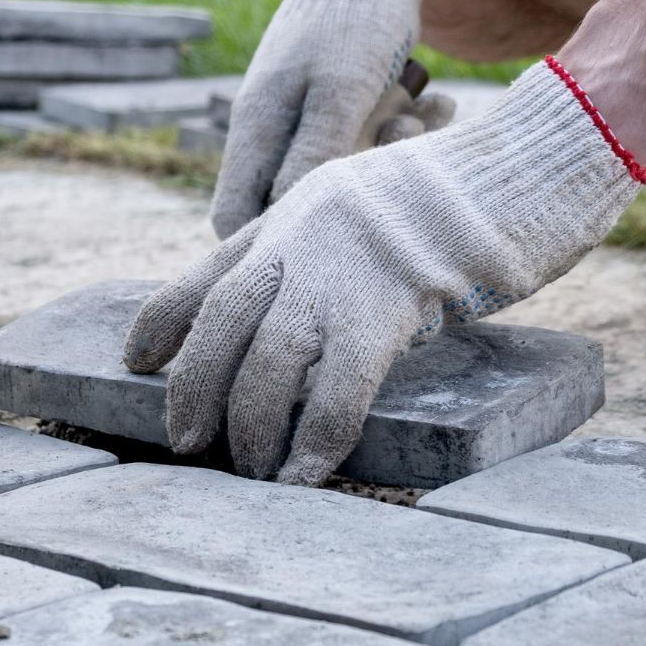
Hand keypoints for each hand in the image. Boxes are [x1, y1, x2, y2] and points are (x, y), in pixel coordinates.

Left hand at [125, 59, 641, 485]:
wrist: (513, 172)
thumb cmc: (443, 201)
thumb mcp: (349, 207)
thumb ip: (307, 250)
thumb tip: (283, 312)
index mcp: (285, 220)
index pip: (204, 275)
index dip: (160, 321)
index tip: (132, 360)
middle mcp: (296, 244)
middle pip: (221, 324)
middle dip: (194, 388)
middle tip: (185, 441)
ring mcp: (338, 276)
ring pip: (267, 363)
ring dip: (250, 425)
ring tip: (247, 468)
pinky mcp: (387, 309)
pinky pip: (337, 390)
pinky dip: (313, 439)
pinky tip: (300, 474)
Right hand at [210, 0, 429, 238]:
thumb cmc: (353, 18)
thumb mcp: (339, 90)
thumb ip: (313, 156)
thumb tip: (288, 222)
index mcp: (254, 130)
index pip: (231, 219)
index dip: (264, 245)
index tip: (321, 240)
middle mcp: (272, 133)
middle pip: (293, 202)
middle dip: (347, 193)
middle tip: (389, 158)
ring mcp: (305, 122)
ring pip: (339, 175)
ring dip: (387, 158)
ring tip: (418, 120)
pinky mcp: (339, 110)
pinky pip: (368, 145)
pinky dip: (404, 134)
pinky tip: (430, 106)